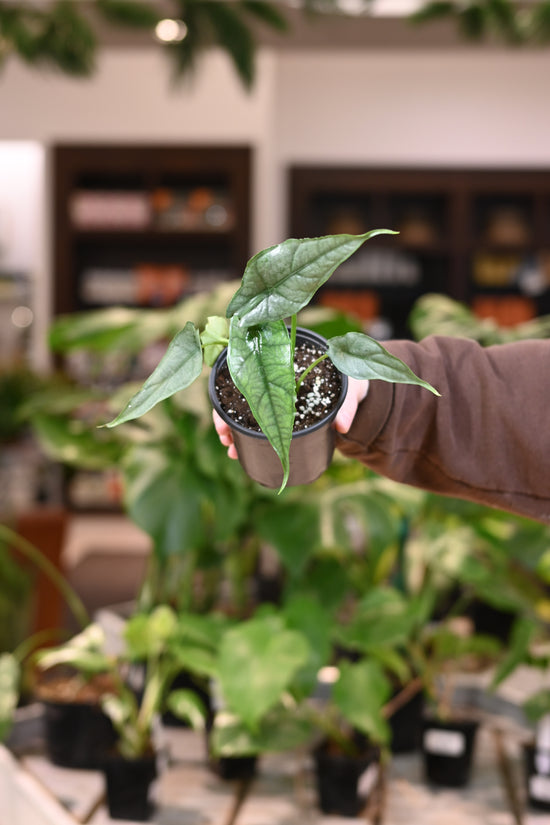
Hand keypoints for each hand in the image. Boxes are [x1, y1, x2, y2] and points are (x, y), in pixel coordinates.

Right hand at [212, 377, 368, 457]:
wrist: (357, 388)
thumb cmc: (351, 381)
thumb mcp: (352, 389)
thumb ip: (347, 406)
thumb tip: (341, 427)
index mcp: (288, 367)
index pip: (250, 375)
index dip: (231, 396)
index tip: (225, 418)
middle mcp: (276, 380)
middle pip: (241, 395)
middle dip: (227, 418)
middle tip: (225, 439)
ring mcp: (276, 395)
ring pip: (245, 409)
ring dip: (233, 429)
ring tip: (232, 450)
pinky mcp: (281, 411)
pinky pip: (258, 421)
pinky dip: (246, 434)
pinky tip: (239, 449)